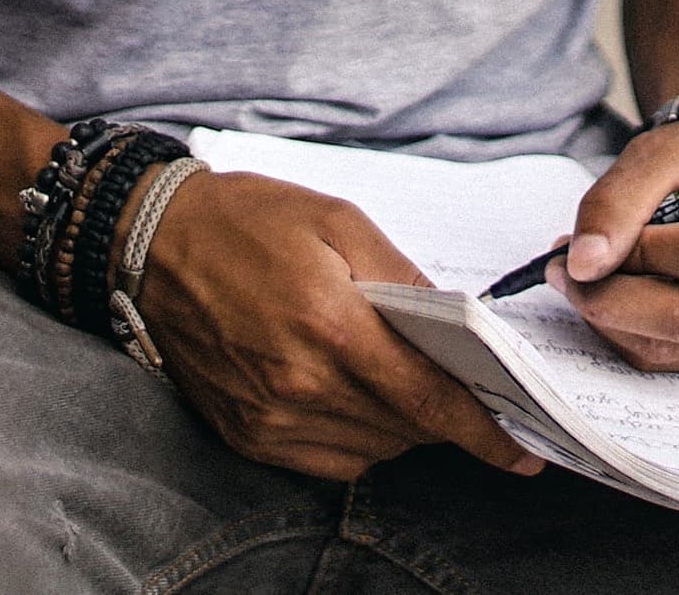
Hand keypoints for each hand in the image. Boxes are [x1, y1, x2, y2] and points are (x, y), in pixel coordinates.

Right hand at [135, 169, 543, 480]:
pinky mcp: (246, 434)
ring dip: (404, 424)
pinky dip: (359, 438)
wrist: (153, 243)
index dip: (483, 429)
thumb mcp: (339, 220)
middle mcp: (301, 385)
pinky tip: (358, 393)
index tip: (524, 449)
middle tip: (475, 390)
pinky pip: (327, 460)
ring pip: (372, 449)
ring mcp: (270, 418)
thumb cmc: (250, 219)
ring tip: (406, 376)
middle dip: (448, 415)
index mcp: (332, 326)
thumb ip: (403, 274)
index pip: (427, 399)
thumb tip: (456, 322)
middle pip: (405, 429)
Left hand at [545, 121, 678, 371]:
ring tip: (584, 280)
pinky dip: (630, 336)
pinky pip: (676, 361)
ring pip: (677, 347)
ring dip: (614, 321)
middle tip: (564, 273)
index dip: (636, 256)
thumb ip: (616, 201)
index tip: (581, 244)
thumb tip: (583, 264)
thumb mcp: (658, 152)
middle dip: (611, 299)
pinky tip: (615, 299)